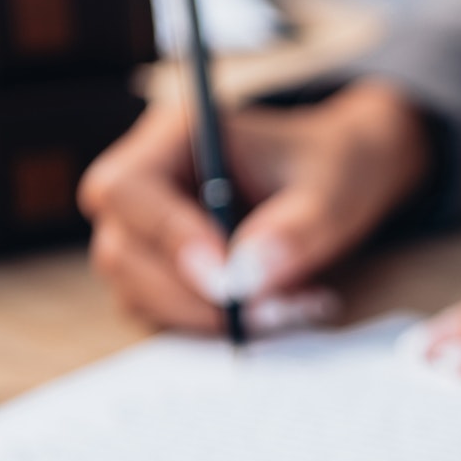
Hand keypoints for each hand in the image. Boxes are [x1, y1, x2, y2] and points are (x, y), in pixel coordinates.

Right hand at [77, 78, 430, 333]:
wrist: (340, 177)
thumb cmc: (331, 166)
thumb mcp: (332, 190)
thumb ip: (294, 230)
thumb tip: (245, 279)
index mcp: (175, 136)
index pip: (128, 189)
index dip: (169, 239)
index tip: (226, 279)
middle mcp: (146, 180)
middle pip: (120, 249)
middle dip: (188, 294)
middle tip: (264, 313)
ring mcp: (146, 230)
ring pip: (135, 290)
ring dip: (203, 316)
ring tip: (281, 310)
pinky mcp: (161, 272)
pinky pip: (161, 313)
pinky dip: (210, 325)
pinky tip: (269, 313)